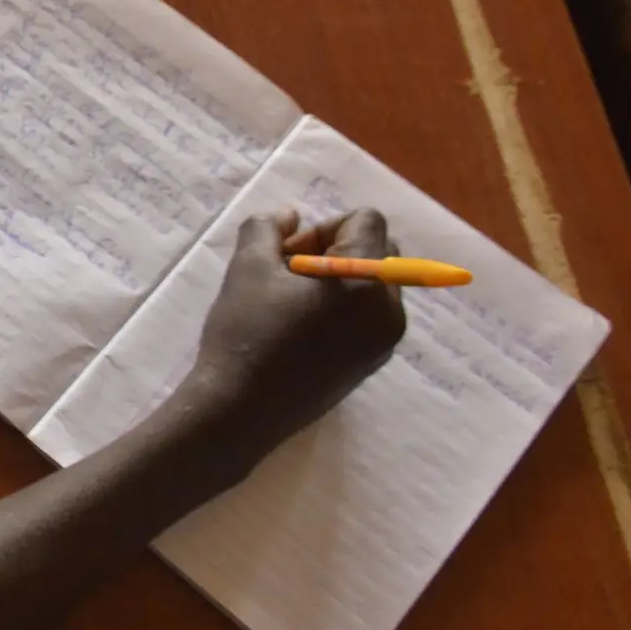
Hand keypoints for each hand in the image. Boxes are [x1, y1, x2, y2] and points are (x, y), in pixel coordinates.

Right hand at [180, 208, 406, 462]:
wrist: (240, 411)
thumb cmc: (246, 333)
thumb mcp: (247, 265)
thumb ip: (267, 227)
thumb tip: (290, 218)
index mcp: (369, 281)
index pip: (367, 221)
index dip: (323, 226)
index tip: (286, 255)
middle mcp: (390, 310)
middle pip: (378, 251)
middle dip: (334, 250)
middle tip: (286, 273)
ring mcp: (384, 343)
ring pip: (372, 285)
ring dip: (336, 279)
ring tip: (288, 302)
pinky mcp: (370, 365)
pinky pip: (367, 317)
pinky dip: (340, 309)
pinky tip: (296, 330)